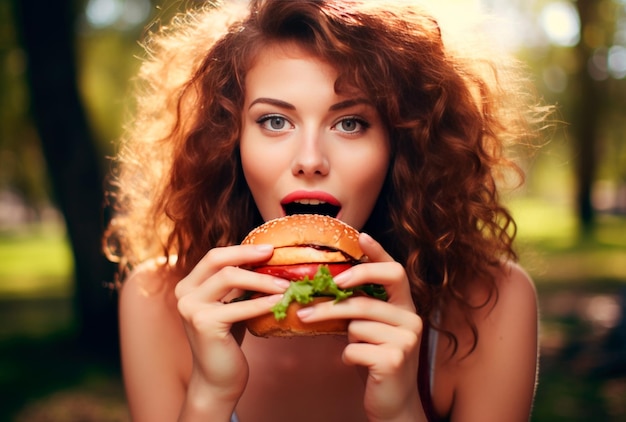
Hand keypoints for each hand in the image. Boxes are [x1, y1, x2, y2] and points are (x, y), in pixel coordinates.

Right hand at [174, 244, 287, 407]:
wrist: (217, 379)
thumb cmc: (228, 339)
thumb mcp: (231, 304)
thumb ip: (238, 284)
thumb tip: (266, 257)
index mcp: (189, 284)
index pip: (215, 256)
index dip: (242, 249)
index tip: (268, 248)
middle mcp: (185, 293)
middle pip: (218, 260)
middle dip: (248, 254)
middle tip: (274, 254)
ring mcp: (191, 308)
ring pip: (229, 278)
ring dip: (261, 279)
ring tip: (285, 283)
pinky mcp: (203, 324)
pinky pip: (239, 307)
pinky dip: (261, 302)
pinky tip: (279, 301)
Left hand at [297, 233, 426, 420]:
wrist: (394, 403)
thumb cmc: (377, 359)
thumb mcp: (371, 329)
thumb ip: (361, 307)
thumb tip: (326, 285)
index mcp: (406, 307)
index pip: (395, 271)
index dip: (378, 253)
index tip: (361, 237)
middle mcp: (411, 320)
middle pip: (367, 298)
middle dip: (336, 298)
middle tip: (312, 302)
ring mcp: (406, 341)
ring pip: (357, 324)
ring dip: (338, 330)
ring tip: (330, 333)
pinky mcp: (394, 360)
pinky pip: (354, 348)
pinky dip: (346, 356)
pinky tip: (355, 362)